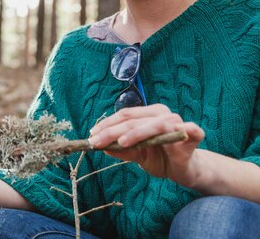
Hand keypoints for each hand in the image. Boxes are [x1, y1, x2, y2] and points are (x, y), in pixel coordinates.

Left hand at [88, 104, 204, 184]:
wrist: (185, 171)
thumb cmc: (160, 159)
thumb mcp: (137, 155)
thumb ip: (122, 150)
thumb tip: (101, 146)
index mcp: (148, 114)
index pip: (124, 115)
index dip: (107, 124)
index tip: (91, 135)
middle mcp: (162, 114)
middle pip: (134, 120)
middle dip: (112, 131)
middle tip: (96, 142)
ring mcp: (178, 122)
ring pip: (154, 124)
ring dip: (136, 133)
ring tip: (121, 142)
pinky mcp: (194, 133)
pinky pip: (190, 129)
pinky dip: (183, 130)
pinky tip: (174, 136)